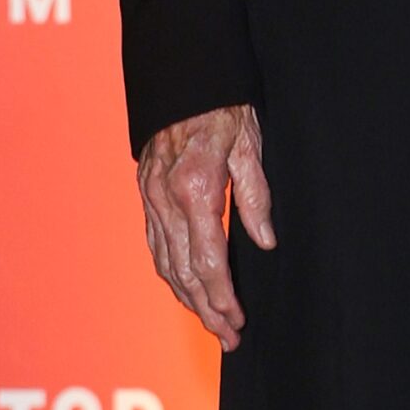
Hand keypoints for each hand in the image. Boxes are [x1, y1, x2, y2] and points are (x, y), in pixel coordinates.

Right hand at [137, 103, 274, 347]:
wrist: (182, 72)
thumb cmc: (223, 104)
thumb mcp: (251, 141)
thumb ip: (255, 194)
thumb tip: (265, 242)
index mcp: (195, 187)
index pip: (208, 259)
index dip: (222, 296)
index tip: (237, 321)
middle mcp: (166, 198)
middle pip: (184, 271)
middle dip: (206, 310)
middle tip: (230, 337)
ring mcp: (150, 197)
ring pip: (165, 263)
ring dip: (187, 299)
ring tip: (212, 322)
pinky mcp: (145, 192)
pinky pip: (155, 244)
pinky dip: (169, 273)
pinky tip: (184, 288)